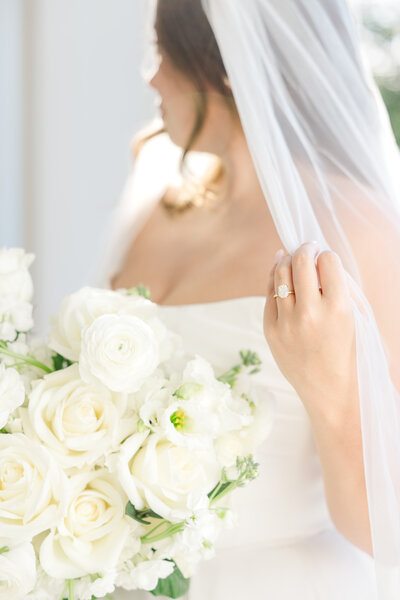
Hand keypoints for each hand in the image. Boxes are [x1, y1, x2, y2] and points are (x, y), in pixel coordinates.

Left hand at [263, 242, 357, 421]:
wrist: (329, 391)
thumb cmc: (346, 351)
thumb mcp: (355, 319)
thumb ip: (339, 288)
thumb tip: (319, 258)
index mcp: (338, 309)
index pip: (327, 261)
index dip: (327, 256)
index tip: (326, 259)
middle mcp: (310, 313)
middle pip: (300, 261)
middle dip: (305, 249)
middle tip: (308, 248)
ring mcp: (287, 322)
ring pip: (280, 273)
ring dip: (287, 261)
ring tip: (293, 260)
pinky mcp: (270, 330)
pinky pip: (269, 294)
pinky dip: (274, 280)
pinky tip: (280, 274)